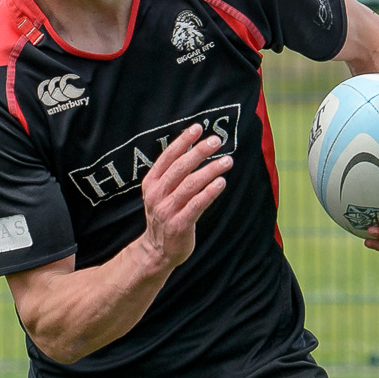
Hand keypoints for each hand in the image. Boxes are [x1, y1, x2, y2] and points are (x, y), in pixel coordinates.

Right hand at [136, 127, 231, 271]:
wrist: (157, 250)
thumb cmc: (165, 215)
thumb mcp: (160, 192)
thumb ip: (172, 173)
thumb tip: (194, 147)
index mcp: (151, 183)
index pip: (167, 157)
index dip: (182, 141)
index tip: (198, 128)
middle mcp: (156, 195)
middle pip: (180, 168)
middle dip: (199, 152)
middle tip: (217, 141)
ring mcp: (167, 210)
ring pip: (190, 185)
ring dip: (210, 170)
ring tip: (227, 161)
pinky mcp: (179, 225)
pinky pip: (197, 205)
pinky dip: (210, 192)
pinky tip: (221, 182)